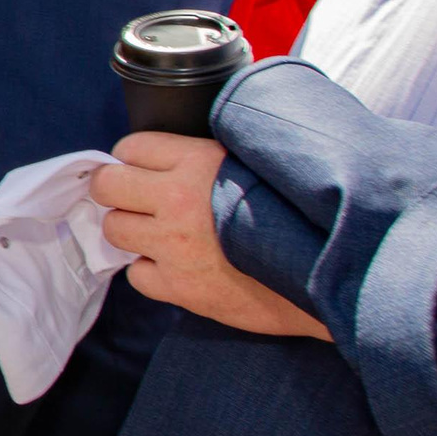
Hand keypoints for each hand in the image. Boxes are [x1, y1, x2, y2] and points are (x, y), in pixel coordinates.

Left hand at [95, 132, 331, 338]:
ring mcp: (174, 247)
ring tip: (160, 232)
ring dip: (132, 230)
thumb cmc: (298, 213)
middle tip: (137, 198)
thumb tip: (181, 152)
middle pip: (107, 186)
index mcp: (199, 162)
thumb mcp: (260, 162)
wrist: (329, 272)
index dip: (135, 158)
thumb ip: (213, 154)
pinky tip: (175, 265)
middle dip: (118, 190)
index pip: (131, 147)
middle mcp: (178, 201)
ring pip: (114, 230)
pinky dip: (150, 271)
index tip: (145, 168)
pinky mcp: (179, 288)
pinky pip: (136, 275)